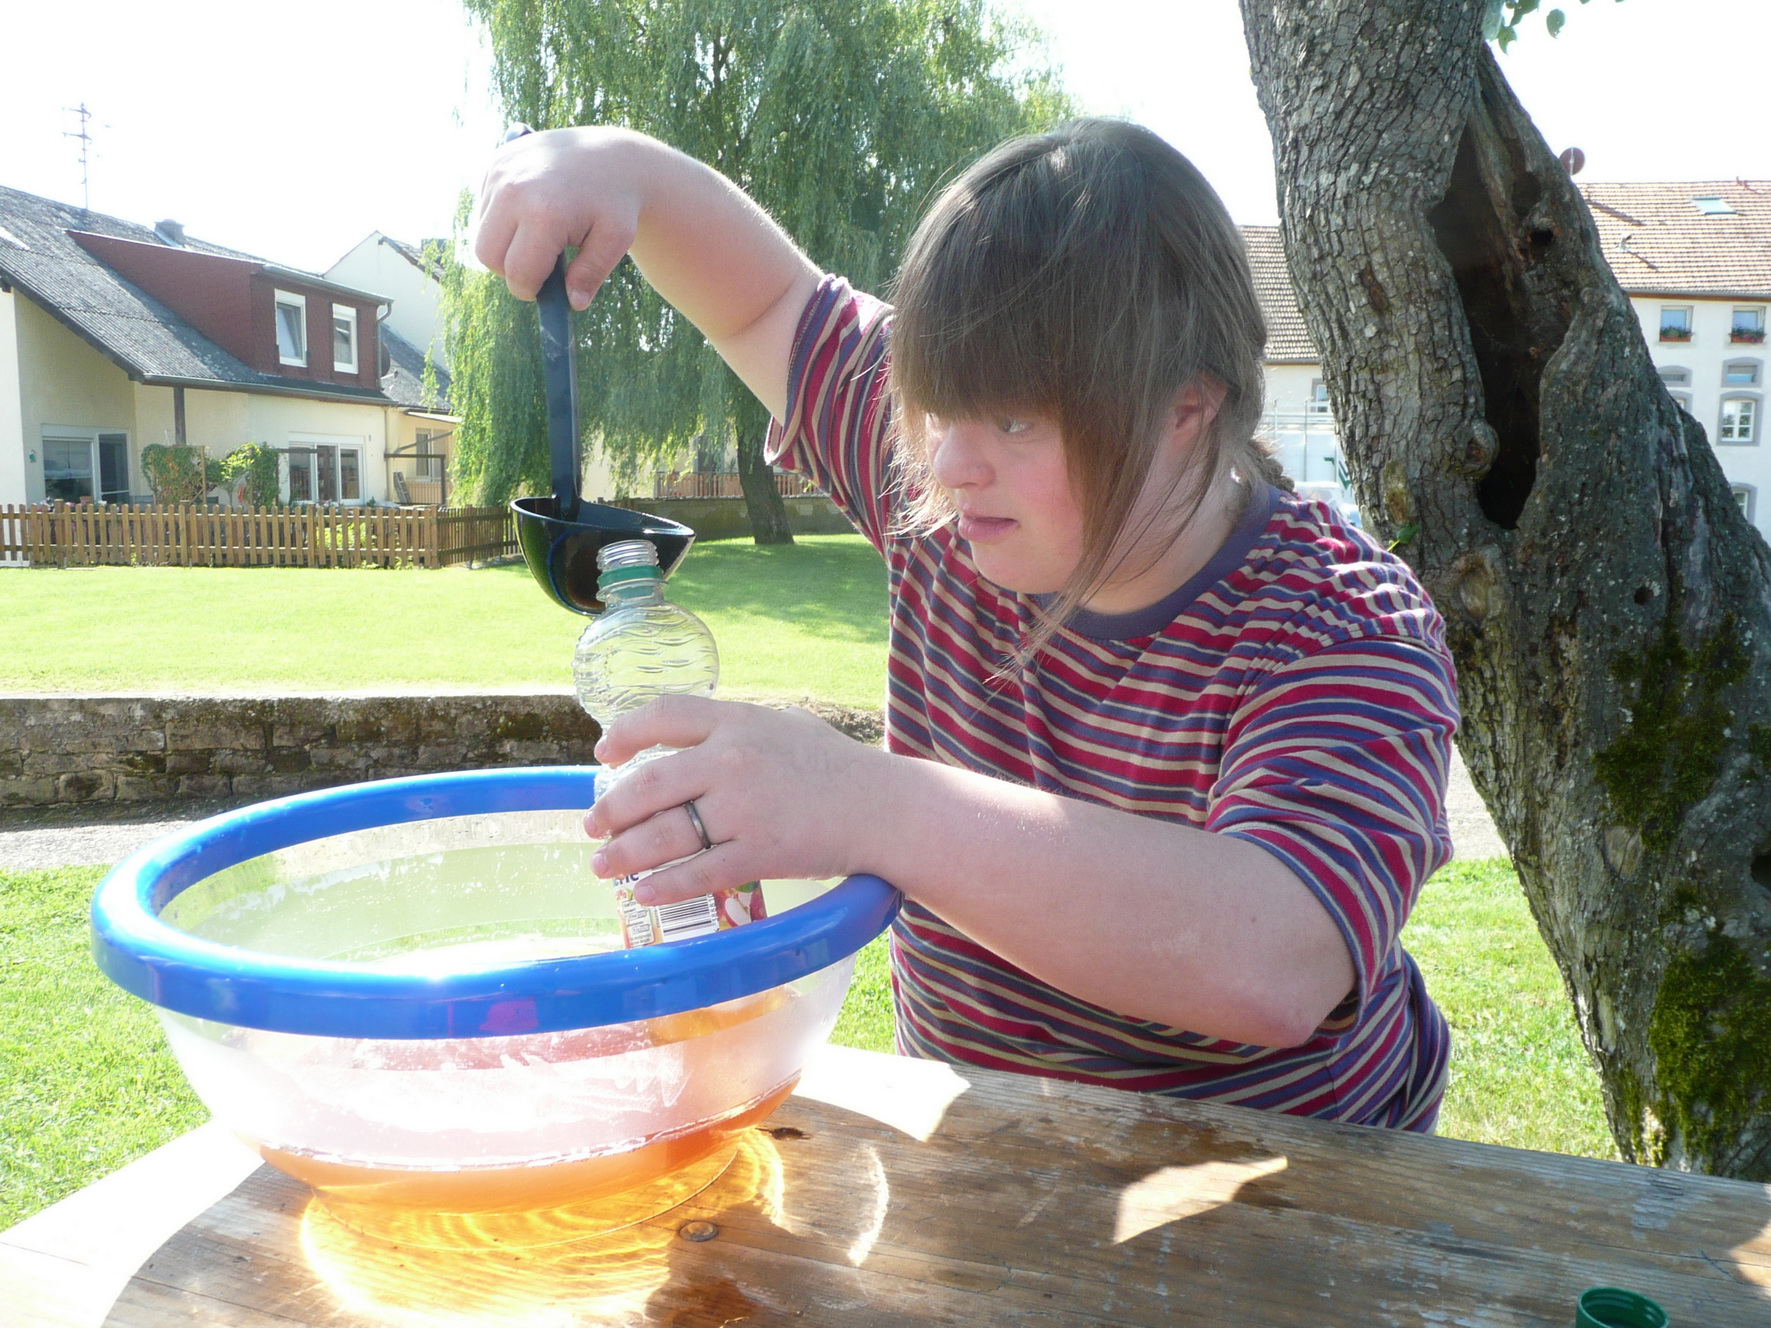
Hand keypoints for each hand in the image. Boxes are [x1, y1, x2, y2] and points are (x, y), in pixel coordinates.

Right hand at [473, 126, 647, 309]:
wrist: (609, 154)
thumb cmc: (615, 203)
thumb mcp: (615, 240)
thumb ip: (592, 274)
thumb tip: (574, 303)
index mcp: (544, 213)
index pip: (517, 273)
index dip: (531, 289)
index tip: (546, 290)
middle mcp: (513, 190)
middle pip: (487, 256)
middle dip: (511, 271)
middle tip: (540, 267)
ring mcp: (499, 173)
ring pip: (482, 234)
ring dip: (506, 245)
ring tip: (542, 235)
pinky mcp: (493, 165)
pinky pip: (484, 211)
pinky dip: (503, 221)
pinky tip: (533, 211)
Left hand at [584, 695, 891, 904]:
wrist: (885, 808)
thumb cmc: (837, 766)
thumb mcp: (784, 725)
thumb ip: (736, 728)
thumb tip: (685, 739)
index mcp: (738, 721)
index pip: (663, 714)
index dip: (624, 734)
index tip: (605, 756)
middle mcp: (733, 761)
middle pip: (649, 784)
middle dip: (610, 810)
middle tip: (592, 826)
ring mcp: (744, 809)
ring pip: (664, 835)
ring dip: (624, 854)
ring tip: (604, 865)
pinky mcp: (760, 853)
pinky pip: (697, 874)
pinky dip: (664, 887)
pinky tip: (644, 894)